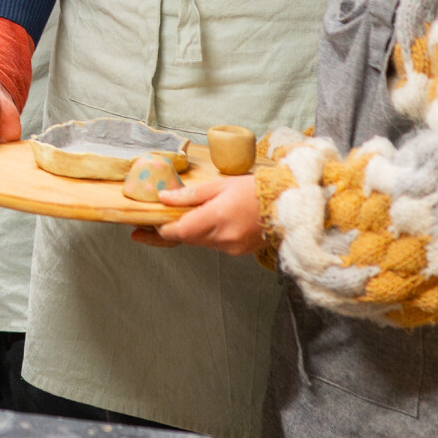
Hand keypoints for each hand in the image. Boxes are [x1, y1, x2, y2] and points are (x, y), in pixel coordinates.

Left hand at [132, 174, 263, 255]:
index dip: (162, 229)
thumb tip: (163, 198)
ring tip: (192, 215)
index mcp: (216, 217)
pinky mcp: (237, 252)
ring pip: (199, 242)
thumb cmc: (254, 190)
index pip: (179, 232)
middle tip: (160, 220)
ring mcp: (231, 247)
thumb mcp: (219, 185)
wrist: (286, 205)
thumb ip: (190, 194)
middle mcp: (223, 237)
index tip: (151, 223)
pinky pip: (213, 245)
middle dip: (174, 229)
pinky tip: (213, 222)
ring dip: (191, 232)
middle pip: (187, 238)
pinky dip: (207, 235)